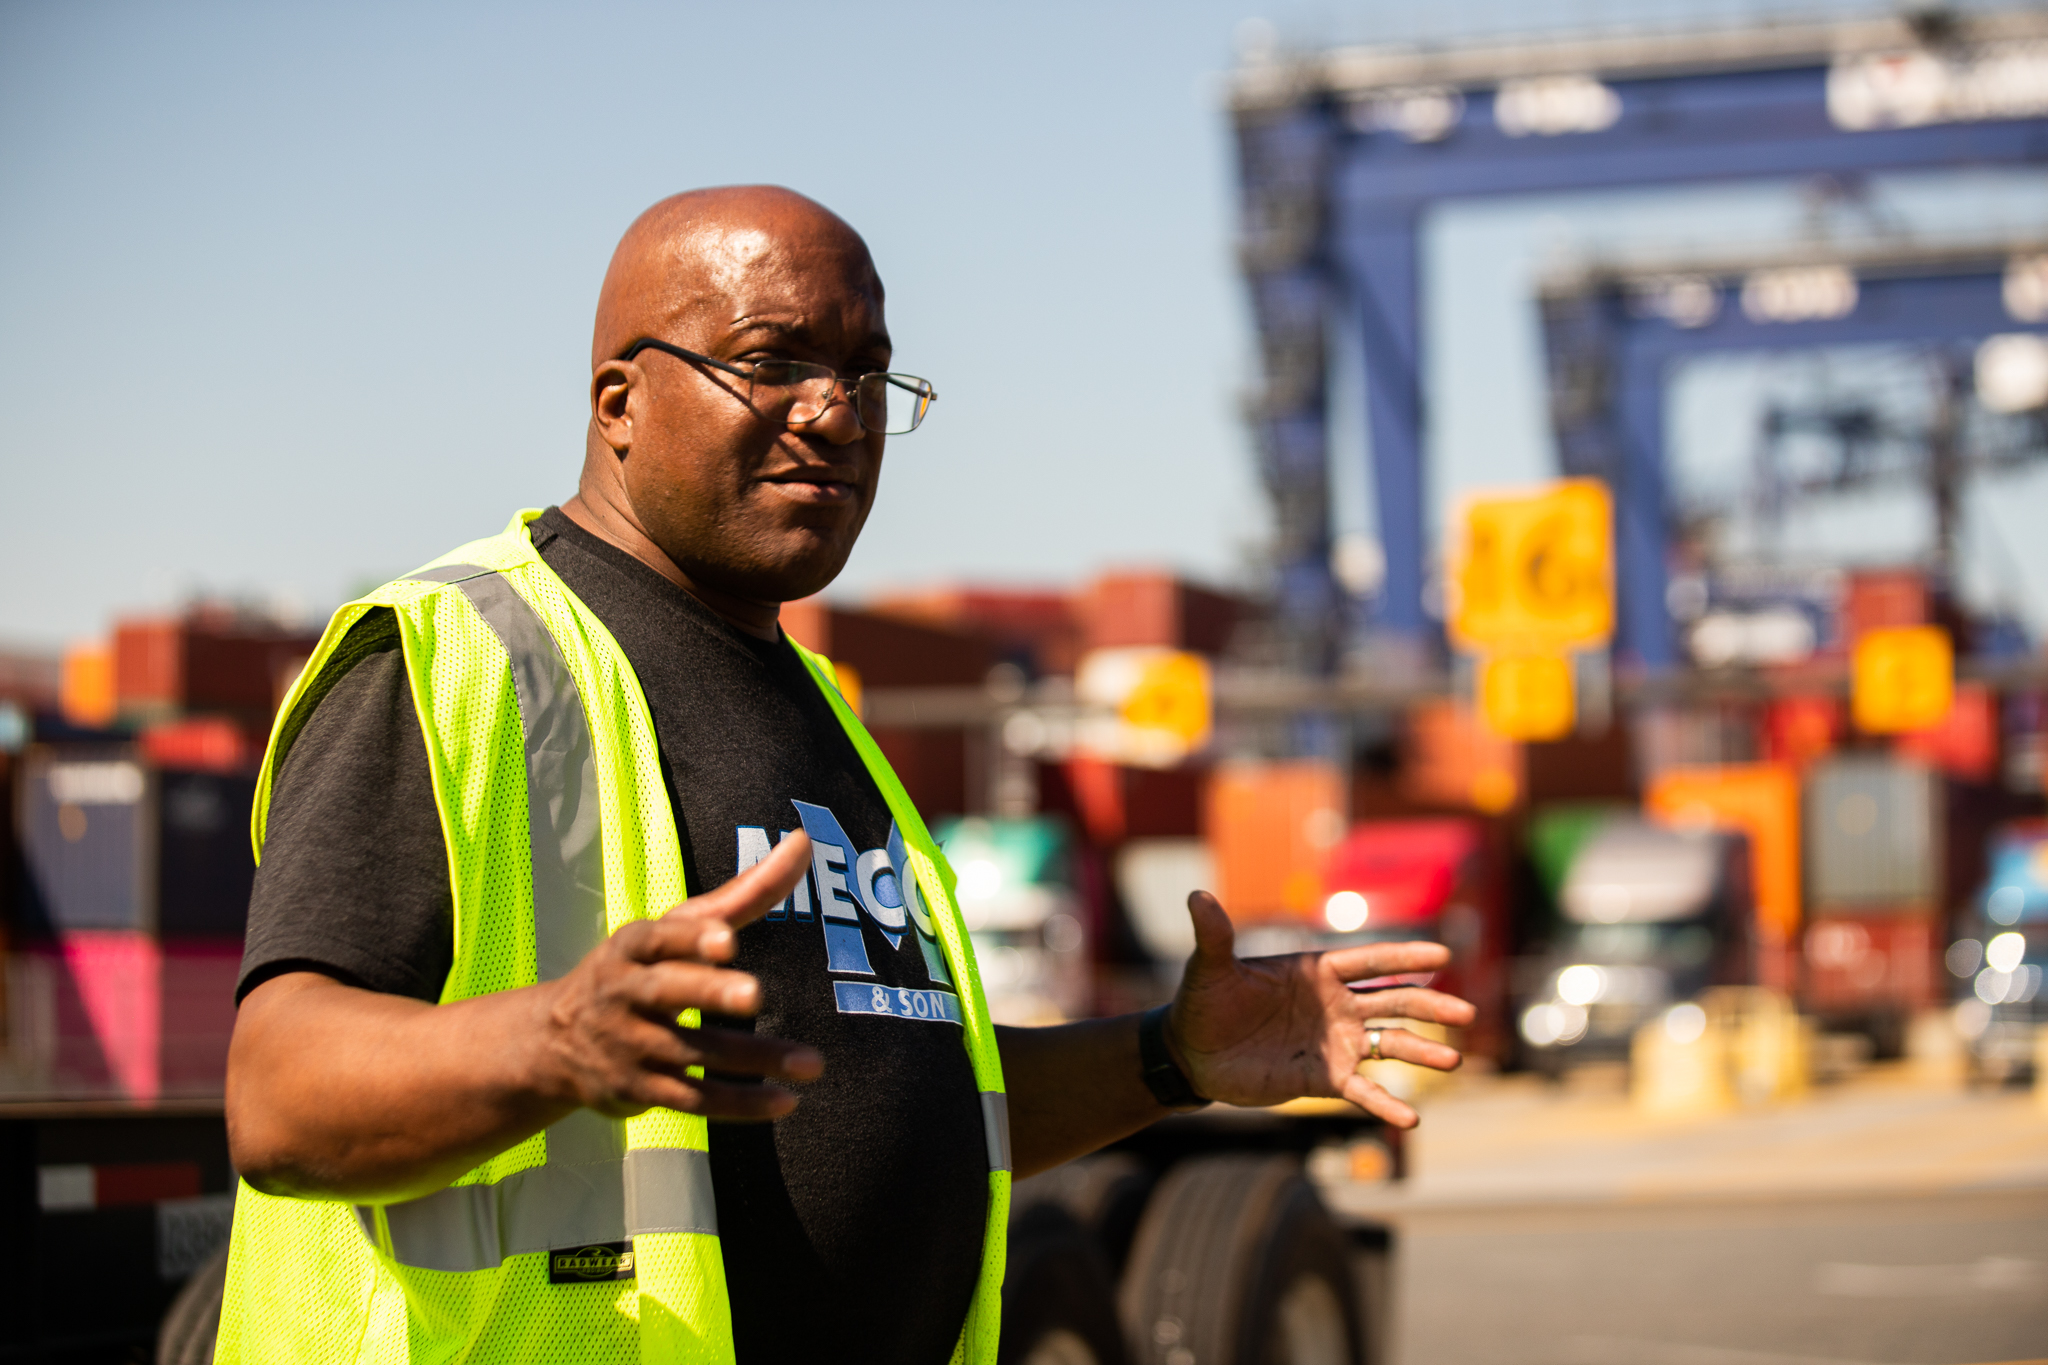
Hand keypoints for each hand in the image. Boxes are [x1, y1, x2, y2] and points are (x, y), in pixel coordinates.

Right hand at [536, 831, 823, 1120]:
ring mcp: (630, 1045)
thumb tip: (805, 841)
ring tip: (811, 1063)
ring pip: (692, 1052)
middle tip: (756, 993)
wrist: (554, 1042)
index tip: (725, 938)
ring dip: (753, 1058)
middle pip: (668, 992)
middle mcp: (625, 994)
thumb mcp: (679, 927)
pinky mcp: (640, 1090)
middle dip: (709, 992)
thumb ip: (745, 891)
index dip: (690, 937)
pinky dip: (739, 1103)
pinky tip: (787, 1101)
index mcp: (632, 947)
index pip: (658, 938)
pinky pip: (693, 1099)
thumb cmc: (641, 969)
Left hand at [1164, 891, 1475, 1127]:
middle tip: (1466, 1014)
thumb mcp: (1209, 970)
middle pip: (1393, 1001)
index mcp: (1317, 972)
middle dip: (1430, 1005)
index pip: (1369, 961)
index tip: (1442, 953)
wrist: (1193, 1054)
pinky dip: (1387, 1104)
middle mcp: (1336, 1006)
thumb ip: (1214, 936)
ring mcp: (1335, 1043)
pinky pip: (1364, 1090)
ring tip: (1453, 1060)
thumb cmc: (1203, 1004)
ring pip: (1390, 1044)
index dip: (1403, 957)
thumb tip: (1197, 895)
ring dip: (1421, 1051)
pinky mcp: (1325, 1079)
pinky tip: (1411, 1119)